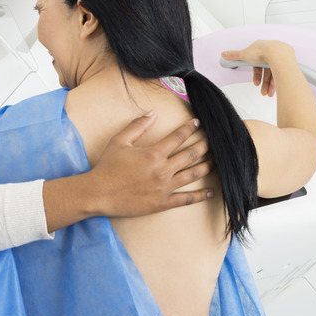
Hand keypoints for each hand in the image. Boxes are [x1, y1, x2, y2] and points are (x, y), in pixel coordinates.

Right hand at [89, 111, 213, 217]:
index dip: (189, 128)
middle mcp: (163, 170)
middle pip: (190, 155)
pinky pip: (186, 199)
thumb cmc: (107, 167)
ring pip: (192, 175)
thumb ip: (137, 125)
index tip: (197, 123)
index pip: (177, 137)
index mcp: (153, 153)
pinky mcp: (162, 203)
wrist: (99, 193)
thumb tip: (153, 112)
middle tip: (214, 141)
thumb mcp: (119, 141)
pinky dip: (200, 196)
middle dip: (204, 145)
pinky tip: (210, 192)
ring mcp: (164, 187)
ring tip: (216, 161)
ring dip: (206, 167)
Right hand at [221, 40, 294, 96]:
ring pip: (274, 73)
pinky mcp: (287, 62)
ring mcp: (280, 57)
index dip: (256, 74)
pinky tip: (274, 89)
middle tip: (262, 91)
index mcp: (261, 49)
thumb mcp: (243, 54)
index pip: (257, 64)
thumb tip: (223, 54)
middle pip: (266, 70)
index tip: (255, 82)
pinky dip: (277, 82)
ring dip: (269, 85)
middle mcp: (271, 52)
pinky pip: (281, 73)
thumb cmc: (263, 52)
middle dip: (263, 82)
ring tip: (267, 93)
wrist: (278, 54)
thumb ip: (233, 55)